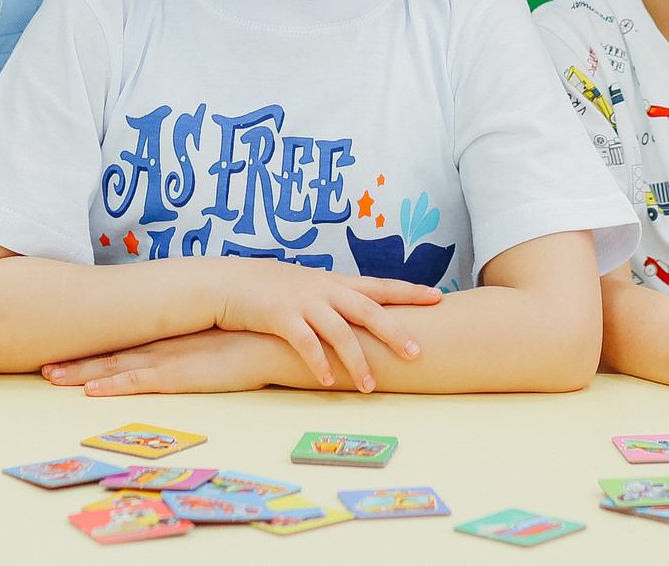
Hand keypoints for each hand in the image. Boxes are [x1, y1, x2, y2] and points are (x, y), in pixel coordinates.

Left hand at [43, 328, 300, 396]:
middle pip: (112, 353)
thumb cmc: (257, 342)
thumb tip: (191, 352)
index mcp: (174, 337)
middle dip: (76, 360)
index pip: (126, 342)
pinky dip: (114, 385)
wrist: (280, 338)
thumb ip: (203, 346)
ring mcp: (172, 360)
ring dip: (82, 373)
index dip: (95, 348)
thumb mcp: (222, 342)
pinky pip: (142, 383)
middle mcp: (166, 345)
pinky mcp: (183, 375)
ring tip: (50, 376)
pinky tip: (91, 391)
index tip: (66, 348)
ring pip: (117, 367)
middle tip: (43, 366)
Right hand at [205, 258, 441, 391]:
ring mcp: (303, 302)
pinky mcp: (280, 317)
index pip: (380, 286)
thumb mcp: (310, 287)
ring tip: (370, 387)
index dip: (409, 291)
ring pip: (339, 332)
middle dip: (394, 331)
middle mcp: (324, 289)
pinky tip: (329, 382)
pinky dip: (319, 364)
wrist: (230, 282)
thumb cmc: (273, 289)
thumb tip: (365, 318)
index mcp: (335, 282)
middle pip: (368, 309)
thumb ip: (336, 300)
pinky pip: (305, 343)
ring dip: (357, 361)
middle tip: (417, 352)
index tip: (438, 296)